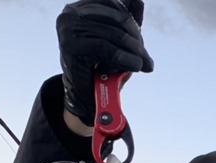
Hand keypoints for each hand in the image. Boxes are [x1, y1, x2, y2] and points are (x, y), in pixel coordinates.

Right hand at [57, 0, 152, 126]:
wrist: (86, 100)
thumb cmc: (101, 70)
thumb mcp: (118, 43)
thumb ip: (127, 22)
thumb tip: (138, 1)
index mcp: (80, 8)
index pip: (112, 3)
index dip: (131, 20)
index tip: (142, 41)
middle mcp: (71, 14)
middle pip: (115, 17)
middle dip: (136, 39)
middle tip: (147, 59)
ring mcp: (68, 28)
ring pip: (113, 34)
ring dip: (134, 51)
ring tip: (143, 65)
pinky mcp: (71, 46)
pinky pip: (105, 48)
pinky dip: (124, 58)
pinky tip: (135, 66)